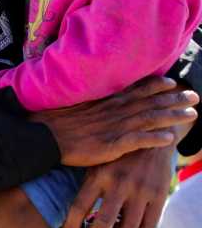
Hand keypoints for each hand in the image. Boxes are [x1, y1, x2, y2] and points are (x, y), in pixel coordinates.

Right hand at [31, 77, 196, 166]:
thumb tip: (90, 101)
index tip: (170, 82)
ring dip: (172, 116)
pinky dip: (154, 138)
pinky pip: (138, 140)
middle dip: (174, 98)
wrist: (41, 136)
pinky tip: (170, 138)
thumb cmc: (51, 122)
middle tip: (194, 95)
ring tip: (192, 115)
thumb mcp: (70, 105)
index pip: (134, 89)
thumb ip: (86, 103)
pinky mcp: (111, 145)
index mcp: (104, 101)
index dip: (154, 85)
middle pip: (149, 102)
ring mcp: (113, 127)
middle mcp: (112, 110)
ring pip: (149, 118)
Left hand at [60, 145, 174, 227]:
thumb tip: (70, 209)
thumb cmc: (117, 153)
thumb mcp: (97, 163)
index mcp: (99, 175)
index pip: (79, 207)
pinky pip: (149, 225)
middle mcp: (119, 183)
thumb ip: (86, 185)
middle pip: (104, 223)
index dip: (71, 225)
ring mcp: (141, 190)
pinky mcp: (159, 194)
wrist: (151, 135)